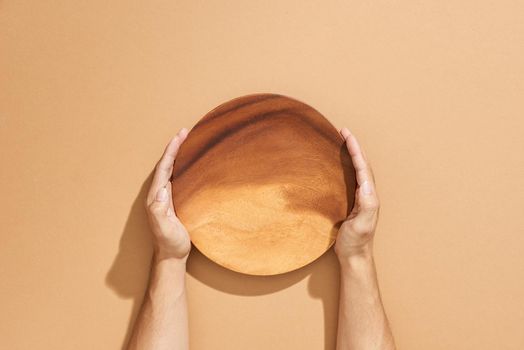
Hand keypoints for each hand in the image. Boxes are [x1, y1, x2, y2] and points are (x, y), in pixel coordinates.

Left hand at [146, 128, 190, 261]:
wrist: (171, 255)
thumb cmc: (169, 243)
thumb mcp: (164, 229)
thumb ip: (159, 210)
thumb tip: (163, 189)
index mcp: (156, 196)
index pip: (164, 168)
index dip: (171, 151)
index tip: (181, 136)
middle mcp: (158, 193)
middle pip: (166, 164)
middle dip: (174, 147)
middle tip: (185, 131)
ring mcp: (165, 196)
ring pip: (170, 169)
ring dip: (177, 154)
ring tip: (186, 141)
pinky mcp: (172, 200)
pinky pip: (176, 177)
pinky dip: (181, 165)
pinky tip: (188, 163)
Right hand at [334, 128, 379, 260]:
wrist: (354, 256)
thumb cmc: (356, 242)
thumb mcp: (362, 225)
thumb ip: (367, 206)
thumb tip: (366, 186)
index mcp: (369, 195)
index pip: (362, 167)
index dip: (355, 149)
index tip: (346, 134)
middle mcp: (366, 193)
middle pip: (362, 164)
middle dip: (354, 146)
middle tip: (343, 131)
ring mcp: (359, 197)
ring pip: (357, 169)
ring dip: (351, 154)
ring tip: (342, 141)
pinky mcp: (351, 202)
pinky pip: (350, 178)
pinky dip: (346, 166)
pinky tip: (338, 164)